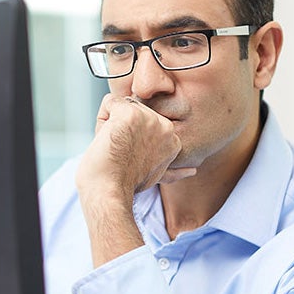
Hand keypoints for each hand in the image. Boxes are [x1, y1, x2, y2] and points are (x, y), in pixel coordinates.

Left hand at [76, 94, 194, 200]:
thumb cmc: (124, 184)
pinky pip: (110, 102)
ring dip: (112, 125)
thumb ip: (173, 169)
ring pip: (122, 105)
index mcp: (174, 140)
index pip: (146, 123)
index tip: (132, 158)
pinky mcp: (130, 113)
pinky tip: (107, 140)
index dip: (133, 139)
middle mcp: (166, 127)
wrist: (109, 190)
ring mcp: (149, 118)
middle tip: (122, 154)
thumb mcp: (156, 175)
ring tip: (116, 148)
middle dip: (123, 129)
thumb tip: (192, 170)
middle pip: (135, 110)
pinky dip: (101, 120)